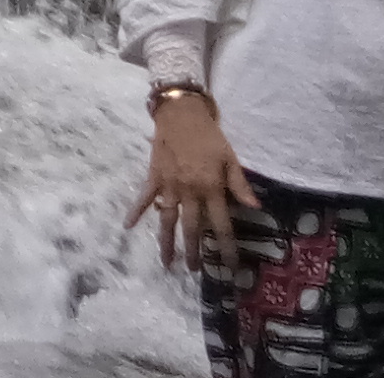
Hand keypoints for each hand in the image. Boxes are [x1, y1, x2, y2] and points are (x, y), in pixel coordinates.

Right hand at [126, 96, 255, 274]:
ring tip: (167, 263)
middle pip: (192, 229)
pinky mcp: (154, 177)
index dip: (227, 247)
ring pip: (167, 220)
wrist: (180, 113)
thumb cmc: (209, 135)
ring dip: (167, 243)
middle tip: (195, 270)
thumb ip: (239, 184)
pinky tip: (128, 226)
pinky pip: (143, 197)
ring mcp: (168, 186)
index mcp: (210, 188)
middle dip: (194, 252)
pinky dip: (135, 211)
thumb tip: (255, 207)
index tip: (230, 266)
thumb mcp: (229, 158)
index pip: (221, 225)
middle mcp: (189, 192)